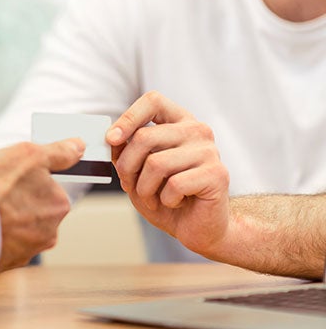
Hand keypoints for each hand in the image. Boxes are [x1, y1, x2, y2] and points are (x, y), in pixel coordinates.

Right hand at [0, 140, 83, 273]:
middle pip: (28, 209)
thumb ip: (59, 152)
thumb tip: (78, 147)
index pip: (46, 188)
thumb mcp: (29, 155)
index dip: (22, 179)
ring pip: (12, 226)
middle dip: (10, 199)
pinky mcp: (3, 263)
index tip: (6, 177)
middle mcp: (48, 232)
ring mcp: (25, 251)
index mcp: (59, 205)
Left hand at [106, 91, 229, 254]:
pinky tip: (176, 203)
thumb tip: (110, 138)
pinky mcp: (217, 174)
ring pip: (156, 163)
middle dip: (127, 167)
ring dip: (144, 189)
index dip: (128, 118)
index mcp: (179, 122)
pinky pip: (174, 185)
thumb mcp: (137, 172)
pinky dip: (165, 200)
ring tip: (154, 198)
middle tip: (131, 186)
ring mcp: (209, 151)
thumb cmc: (166, 198)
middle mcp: (197, 130)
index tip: (111, 139)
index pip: (153, 100)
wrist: (198, 228)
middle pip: (144, 137)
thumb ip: (125, 152)